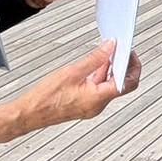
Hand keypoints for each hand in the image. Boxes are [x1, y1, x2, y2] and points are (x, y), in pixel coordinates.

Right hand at [0, 41, 141, 143]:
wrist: (28, 114)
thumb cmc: (45, 97)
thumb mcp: (72, 72)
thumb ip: (95, 58)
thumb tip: (110, 46)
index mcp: (98, 98)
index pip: (128, 83)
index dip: (132, 66)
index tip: (129, 52)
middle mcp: (98, 106)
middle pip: (122, 85)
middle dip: (124, 66)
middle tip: (121, 50)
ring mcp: (92, 107)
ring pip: (110, 87)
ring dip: (111, 70)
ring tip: (108, 53)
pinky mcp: (85, 106)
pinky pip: (99, 90)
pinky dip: (100, 77)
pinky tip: (95, 65)